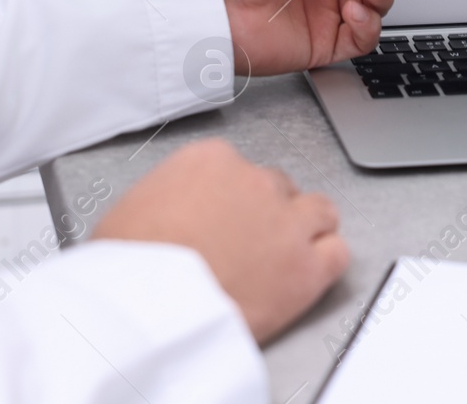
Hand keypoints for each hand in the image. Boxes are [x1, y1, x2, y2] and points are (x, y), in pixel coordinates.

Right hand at [92, 139, 348, 343]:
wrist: (148, 305)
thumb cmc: (130, 266)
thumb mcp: (131, 211)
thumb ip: (166, 200)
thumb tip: (170, 218)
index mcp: (210, 161)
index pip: (238, 168)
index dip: (233, 199)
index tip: (226, 218)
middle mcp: (254, 181)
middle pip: (278, 188)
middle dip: (268, 213)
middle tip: (251, 243)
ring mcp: (286, 222)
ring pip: (318, 211)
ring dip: (306, 230)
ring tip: (287, 254)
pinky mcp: (305, 267)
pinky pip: (336, 252)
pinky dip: (326, 262)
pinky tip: (309, 273)